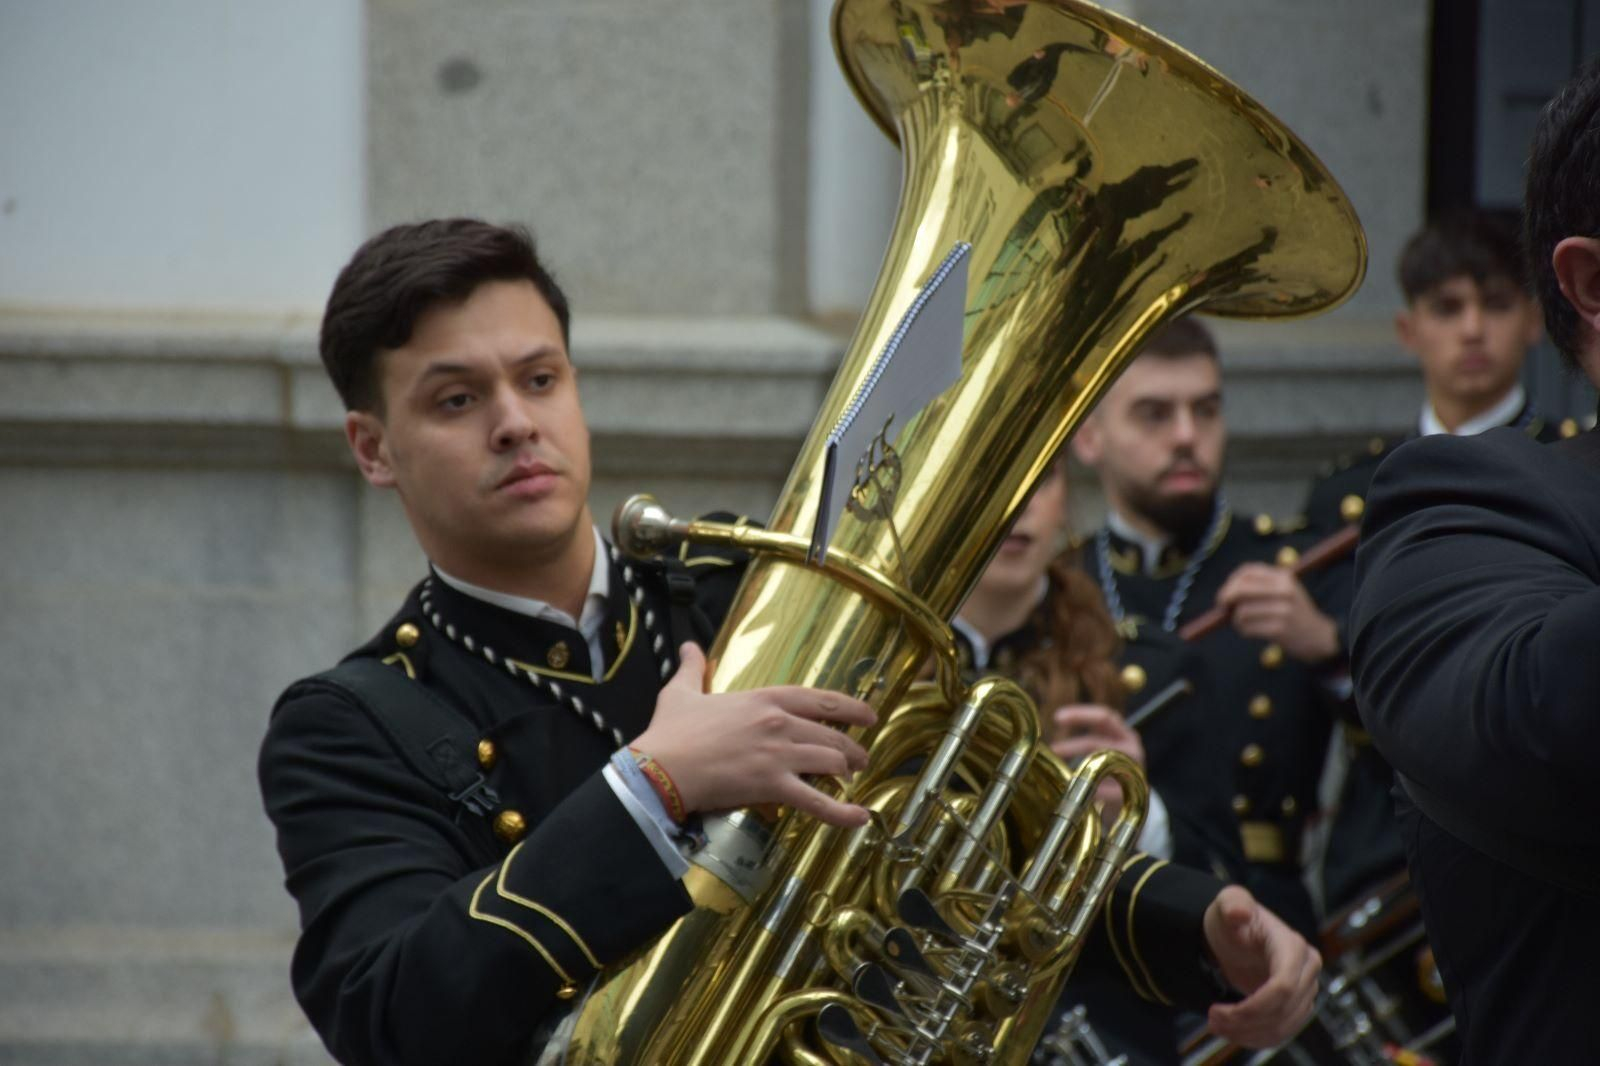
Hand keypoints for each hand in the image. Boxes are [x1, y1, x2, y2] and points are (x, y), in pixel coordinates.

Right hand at [632, 644, 877, 827]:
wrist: (661, 768)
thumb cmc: (670, 732)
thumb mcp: (681, 691)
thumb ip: (692, 668)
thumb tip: (688, 646)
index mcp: (762, 699)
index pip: (817, 698)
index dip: (848, 707)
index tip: (867, 715)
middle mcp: (778, 723)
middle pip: (831, 732)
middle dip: (851, 746)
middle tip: (860, 757)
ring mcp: (779, 754)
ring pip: (831, 761)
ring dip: (847, 771)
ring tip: (852, 780)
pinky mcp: (773, 785)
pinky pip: (818, 802)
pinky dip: (843, 813)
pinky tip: (861, 818)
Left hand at [1049, 704, 1144, 820]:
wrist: (1132, 799)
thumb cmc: (1110, 769)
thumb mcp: (1101, 750)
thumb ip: (1084, 741)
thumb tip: (1048, 741)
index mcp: (1123, 733)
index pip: (1104, 716)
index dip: (1080, 714)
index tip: (1057, 717)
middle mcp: (1131, 748)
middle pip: (1099, 740)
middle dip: (1072, 745)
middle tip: (1053, 749)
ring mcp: (1134, 769)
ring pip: (1104, 763)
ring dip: (1079, 767)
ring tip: (1063, 773)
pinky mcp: (1133, 790)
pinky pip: (1109, 790)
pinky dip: (1092, 789)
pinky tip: (1077, 792)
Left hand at [1202, 885, 1319, 1046]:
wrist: (1233, 933)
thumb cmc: (1232, 917)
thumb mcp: (1228, 902)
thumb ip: (1233, 903)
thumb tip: (1240, 912)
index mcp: (1293, 946)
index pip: (1283, 987)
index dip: (1255, 1006)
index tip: (1220, 1011)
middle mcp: (1306, 969)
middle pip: (1283, 1011)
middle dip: (1245, 1022)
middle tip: (1212, 1018)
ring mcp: (1305, 989)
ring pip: (1283, 1026)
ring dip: (1248, 1033)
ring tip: (1217, 1024)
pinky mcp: (1297, 1005)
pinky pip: (1283, 1032)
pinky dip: (1256, 1038)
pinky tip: (1232, 1031)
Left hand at [1214, 563, 1339, 663]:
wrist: (1319, 636)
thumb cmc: (1295, 612)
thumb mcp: (1286, 590)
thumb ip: (1261, 584)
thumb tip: (1226, 590)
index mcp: (1284, 578)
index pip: (1248, 571)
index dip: (1231, 581)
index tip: (1226, 591)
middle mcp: (1284, 592)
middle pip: (1241, 589)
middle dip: (1226, 598)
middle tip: (1222, 606)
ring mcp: (1282, 611)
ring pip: (1241, 612)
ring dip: (1237, 620)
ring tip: (1244, 623)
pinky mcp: (1278, 629)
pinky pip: (1247, 628)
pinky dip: (1243, 630)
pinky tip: (1250, 631)